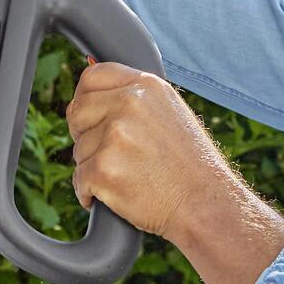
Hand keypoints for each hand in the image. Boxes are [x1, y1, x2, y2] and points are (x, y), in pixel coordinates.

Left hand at [68, 64, 283, 283]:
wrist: (206, 205)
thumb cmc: (190, 166)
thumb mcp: (171, 113)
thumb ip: (135, 99)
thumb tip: (94, 94)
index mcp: (146, 86)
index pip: (91, 77)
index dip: (84, 99)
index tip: (88, 118)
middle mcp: (129, 104)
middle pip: (77, 111)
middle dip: (83, 135)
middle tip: (107, 155)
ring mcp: (115, 135)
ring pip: (79, 149)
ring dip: (93, 167)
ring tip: (128, 178)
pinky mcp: (104, 168)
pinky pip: (79, 179)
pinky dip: (89, 193)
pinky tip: (114, 196)